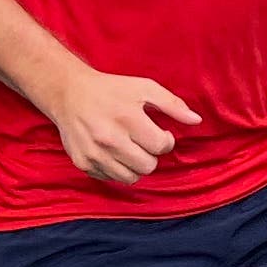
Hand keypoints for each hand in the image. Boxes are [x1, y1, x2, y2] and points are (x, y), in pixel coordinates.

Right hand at [43, 66, 202, 181]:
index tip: (157, 132)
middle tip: (143, 141)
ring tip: (130, 148)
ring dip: (136, 165)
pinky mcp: (83, 163)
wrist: (69, 93)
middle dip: (151, 155)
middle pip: (148, 166)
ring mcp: (94, 153)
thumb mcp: (144, 88)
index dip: (165, 140)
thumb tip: (197, 121)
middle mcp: (109, 138)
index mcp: (127, 118)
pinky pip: (111, 178)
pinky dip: (117, 169)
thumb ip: (172, 105)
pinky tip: (113, 152)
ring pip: (131, 178)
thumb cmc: (111, 90)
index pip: (161, 146)